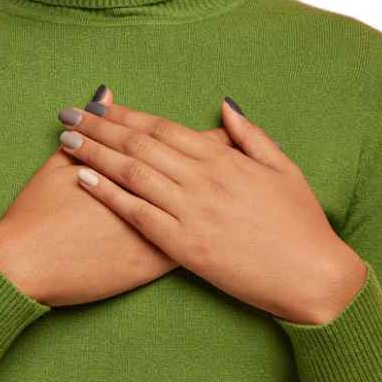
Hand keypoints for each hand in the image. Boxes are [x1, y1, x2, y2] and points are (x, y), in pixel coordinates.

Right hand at [0, 87, 240, 308]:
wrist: (27, 263)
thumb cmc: (39, 212)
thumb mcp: (61, 163)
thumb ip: (91, 132)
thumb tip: (105, 98)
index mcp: (134, 167)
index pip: (181, 144)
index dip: (206, 135)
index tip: (227, 125)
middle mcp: (152, 195)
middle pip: (201, 173)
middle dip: (227, 162)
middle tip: (254, 149)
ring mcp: (156, 230)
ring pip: (204, 210)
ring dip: (227, 198)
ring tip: (251, 186)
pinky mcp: (152, 264)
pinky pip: (193, 245)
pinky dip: (213, 234)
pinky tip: (232, 232)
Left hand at [58, 97, 365, 323]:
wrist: (315, 278)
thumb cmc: (302, 225)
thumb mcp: (283, 169)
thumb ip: (250, 135)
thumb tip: (225, 104)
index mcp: (223, 159)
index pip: (163, 128)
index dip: (127, 114)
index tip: (99, 103)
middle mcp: (202, 180)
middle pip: (139, 145)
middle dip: (99, 126)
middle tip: (68, 112)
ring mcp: (192, 213)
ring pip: (132, 174)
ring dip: (95, 153)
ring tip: (65, 139)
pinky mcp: (186, 248)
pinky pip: (138, 215)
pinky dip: (108, 195)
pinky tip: (83, 180)